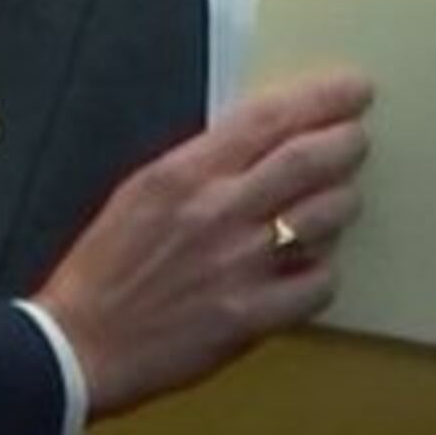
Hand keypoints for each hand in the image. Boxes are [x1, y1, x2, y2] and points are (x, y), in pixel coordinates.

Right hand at [32, 68, 373, 419]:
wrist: (80, 345)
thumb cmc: (101, 269)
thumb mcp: (140, 192)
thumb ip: (198, 164)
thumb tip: (258, 145)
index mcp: (184, 174)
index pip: (269, 118)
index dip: (322, 98)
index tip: (352, 89)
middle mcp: (218, 212)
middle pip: (311, 160)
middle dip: (347, 141)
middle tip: (356, 139)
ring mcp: (241, 265)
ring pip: (328, 217)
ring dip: (342, 203)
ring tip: (335, 202)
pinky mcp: (252, 316)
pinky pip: (320, 283)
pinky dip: (325, 271)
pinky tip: (310, 267)